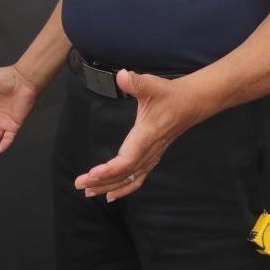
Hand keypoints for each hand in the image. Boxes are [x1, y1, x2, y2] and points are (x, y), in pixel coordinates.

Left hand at [74, 70, 205, 201]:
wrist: (190, 103)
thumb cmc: (170, 95)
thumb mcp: (152, 85)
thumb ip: (136, 82)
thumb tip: (122, 76)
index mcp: (147, 136)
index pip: (127, 159)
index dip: (109, 170)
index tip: (92, 174)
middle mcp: (149, 150)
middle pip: (124, 174)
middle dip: (101, 181)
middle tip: (79, 184)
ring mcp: (151, 156)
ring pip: (129, 179)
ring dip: (109, 187)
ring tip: (89, 192)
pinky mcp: (151, 157)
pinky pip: (136, 178)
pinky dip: (123, 188)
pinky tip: (110, 194)